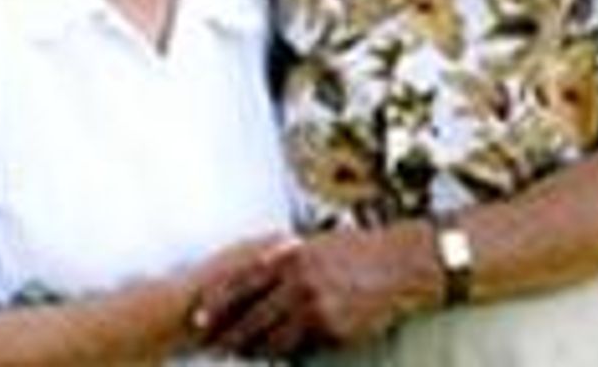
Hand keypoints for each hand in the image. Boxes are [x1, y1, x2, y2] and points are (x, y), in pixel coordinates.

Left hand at [192, 221, 439, 357]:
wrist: (400, 264)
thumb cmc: (360, 249)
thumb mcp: (320, 243)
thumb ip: (290, 255)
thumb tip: (262, 263)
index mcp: (293, 256)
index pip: (245, 281)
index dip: (218, 301)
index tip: (198, 315)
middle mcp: (300, 281)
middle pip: (253, 315)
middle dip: (228, 333)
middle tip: (208, 346)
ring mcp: (316, 307)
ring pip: (274, 338)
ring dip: (254, 349)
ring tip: (238, 357)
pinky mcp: (333, 330)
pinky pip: (302, 347)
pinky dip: (285, 354)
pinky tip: (275, 358)